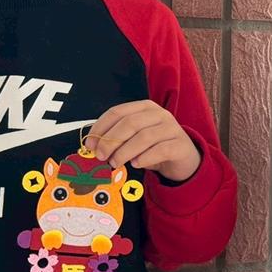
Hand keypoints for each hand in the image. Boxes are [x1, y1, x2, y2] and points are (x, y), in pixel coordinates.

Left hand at [86, 100, 200, 181]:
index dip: (101, 128)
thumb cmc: (154, 147)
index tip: (90, 144)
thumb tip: (93, 147)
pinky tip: (136, 164)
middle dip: (111, 141)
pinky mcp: (180, 145)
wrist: (182, 158)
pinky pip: (160, 150)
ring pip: (144, 137)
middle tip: (101, 156)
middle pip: (130, 123)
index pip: (117, 112)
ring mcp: (171, 128)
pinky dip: (144, 158)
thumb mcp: (134, 139)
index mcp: (144, 107)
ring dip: (125, 152)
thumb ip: (117, 139)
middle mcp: (158, 114)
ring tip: (116, 162)